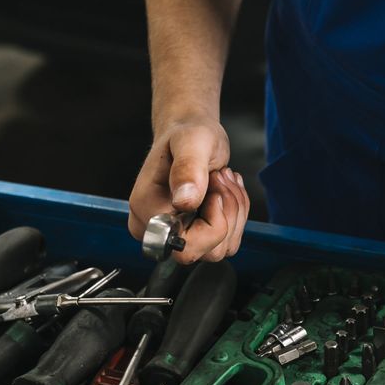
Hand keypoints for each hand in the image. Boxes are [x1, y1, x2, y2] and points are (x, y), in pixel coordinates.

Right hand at [128, 117, 249, 262]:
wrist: (188, 134)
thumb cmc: (186, 135)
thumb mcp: (191, 142)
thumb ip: (188, 169)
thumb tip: (185, 202)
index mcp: (147, 212)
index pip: (185, 247)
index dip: (212, 223)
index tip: (212, 189)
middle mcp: (159, 231)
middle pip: (210, 250)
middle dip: (227, 212)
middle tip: (219, 177)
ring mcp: (179, 236)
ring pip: (224, 246)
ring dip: (234, 209)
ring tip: (222, 179)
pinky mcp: (197, 235)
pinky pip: (229, 240)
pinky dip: (236, 213)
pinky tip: (225, 189)